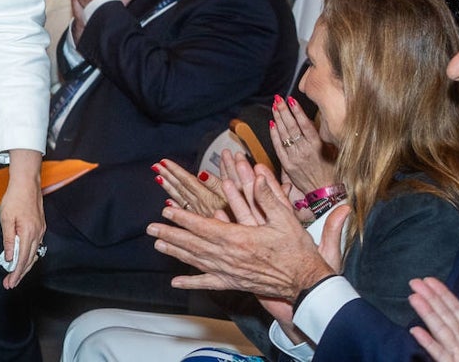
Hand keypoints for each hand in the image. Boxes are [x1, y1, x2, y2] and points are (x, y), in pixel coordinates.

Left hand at [0, 148, 45, 288]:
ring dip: (25, 265)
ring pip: (34, 253)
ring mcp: (41, 230)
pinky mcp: (41, 226)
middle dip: (20, 273)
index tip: (10, 283)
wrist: (27, 182)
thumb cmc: (15, 198)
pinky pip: (36, 245)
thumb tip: (9, 257)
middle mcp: (38, 233)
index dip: (16, 273)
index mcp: (28, 233)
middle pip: (30, 259)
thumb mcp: (6, 219)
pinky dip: (29, 255)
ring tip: (14, 274)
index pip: (22, 259)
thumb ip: (9, 240)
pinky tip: (23, 258)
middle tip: (10, 284)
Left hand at [147, 163, 347, 298]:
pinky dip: (191, 282)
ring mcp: (230, 272)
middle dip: (171, 234)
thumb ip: (269, 197)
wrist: (307, 283)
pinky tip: (176, 282)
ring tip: (158, 244)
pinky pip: (209, 283)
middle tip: (151, 227)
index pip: (204, 225)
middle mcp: (229, 256)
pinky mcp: (235, 283)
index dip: (183, 218)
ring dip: (176, 251)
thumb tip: (257, 175)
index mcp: (239, 238)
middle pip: (194, 243)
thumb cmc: (297, 250)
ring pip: (196, 261)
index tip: (166, 210)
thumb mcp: (286, 219)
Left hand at [269, 95, 335, 194]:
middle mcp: (304, 151)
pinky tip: (271, 124)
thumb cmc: (331, 171)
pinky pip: (278, 147)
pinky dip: (274, 135)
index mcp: (317, 147)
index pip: (305, 125)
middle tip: (278, 99)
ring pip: (284, 135)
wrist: (325, 192)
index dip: (297, 111)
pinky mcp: (287, 165)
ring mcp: (294, 158)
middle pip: (291, 127)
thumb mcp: (332, 151)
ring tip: (274, 106)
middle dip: (284, 111)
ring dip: (278, 119)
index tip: (291, 100)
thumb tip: (312, 122)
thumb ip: (321, 137)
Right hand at [409, 278, 458, 361]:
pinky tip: (416, 331)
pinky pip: (440, 354)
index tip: (430, 281)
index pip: (457, 310)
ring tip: (414, 298)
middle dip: (429, 299)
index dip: (444, 295)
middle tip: (414, 282)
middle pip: (444, 316)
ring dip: (427, 314)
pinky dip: (428, 343)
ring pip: (440, 331)